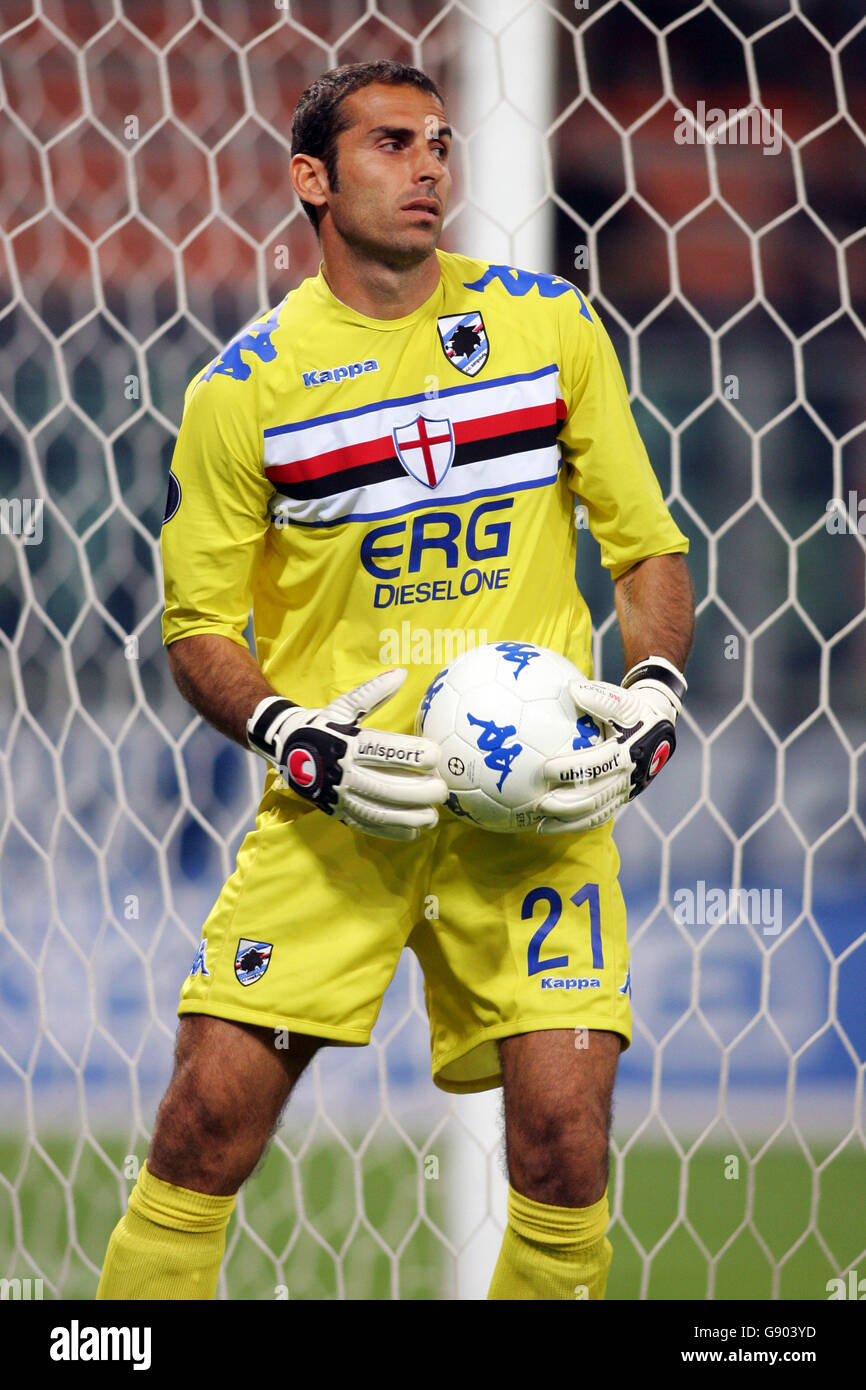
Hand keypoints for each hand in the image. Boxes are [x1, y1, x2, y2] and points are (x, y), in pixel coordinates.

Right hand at [247, 668, 446, 840]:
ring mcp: (339, 796)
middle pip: (383, 786)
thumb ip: (373, 692)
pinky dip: (391, 831)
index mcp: (346, 743)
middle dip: (417, 791)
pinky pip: (365, 825)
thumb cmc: (323, 725)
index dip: (410, 754)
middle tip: (442, 790)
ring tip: (434, 815)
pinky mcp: (337, 811)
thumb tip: (402, 673)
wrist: (286, 750)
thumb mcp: (343, 706)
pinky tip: (414, 832)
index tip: (436, 755)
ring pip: (377, 811)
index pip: (382, 750)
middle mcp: (342, 772)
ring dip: (408, 816)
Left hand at [537, 656, 686, 833]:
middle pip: (594, 797)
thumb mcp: (622, 699)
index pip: (595, 765)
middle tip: (538, 804)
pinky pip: (599, 817)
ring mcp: (626, 791)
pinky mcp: (622, 799)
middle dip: (565, 804)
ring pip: (595, 813)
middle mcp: (628, 776)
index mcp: (627, 752)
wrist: (659, 727)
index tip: (544, 770)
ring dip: (567, 821)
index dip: (570, 769)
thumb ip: (599, 696)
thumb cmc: (633, 710)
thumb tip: (571, 689)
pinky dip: (576, 824)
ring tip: (540, 825)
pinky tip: (552, 826)